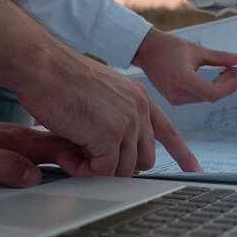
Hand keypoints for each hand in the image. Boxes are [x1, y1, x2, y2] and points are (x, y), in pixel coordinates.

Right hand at [14, 45, 202, 175]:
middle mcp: (138, 108)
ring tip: (69, 153)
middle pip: (143, 159)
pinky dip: (82, 170)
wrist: (42, 65)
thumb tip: (112, 154)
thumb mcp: (99, 94)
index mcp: (138, 96)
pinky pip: (103, 171)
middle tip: (86, 159)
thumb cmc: (59, 78)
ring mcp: (127, 122)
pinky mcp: (110, 136)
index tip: (194, 169)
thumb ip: (114, 118)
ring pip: (124, 169)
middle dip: (117, 167)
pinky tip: (65, 155)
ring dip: (95, 169)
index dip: (181, 153)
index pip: (167, 129)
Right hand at [131, 28, 236, 105]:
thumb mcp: (198, 50)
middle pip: (211, 96)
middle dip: (226, 84)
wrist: (146, 50)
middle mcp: (178, 93)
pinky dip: (208, 89)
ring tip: (224, 71)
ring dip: (218, 87)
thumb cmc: (169, 47)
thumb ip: (222, 57)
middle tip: (233, 69)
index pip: (213, 93)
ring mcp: (175, 99)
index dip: (229, 86)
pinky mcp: (174, 99)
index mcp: (183, 80)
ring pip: (205, 98)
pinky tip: (213, 78)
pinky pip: (197, 98)